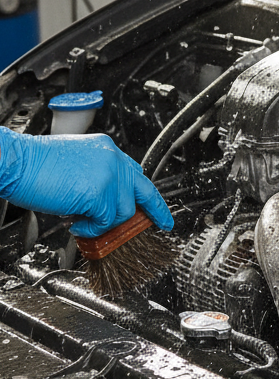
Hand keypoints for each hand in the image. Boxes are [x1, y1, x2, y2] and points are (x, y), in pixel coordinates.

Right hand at [0, 128, 173, 238]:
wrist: (16, 162)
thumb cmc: (34, 165)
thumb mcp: (75, 164)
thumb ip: (96, 179)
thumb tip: (103, 204)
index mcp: (107, 150)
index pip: (135, 173)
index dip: (146, 194)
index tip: (157, 208)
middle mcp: (112, 159)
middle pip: (143, 191)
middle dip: (155, 211)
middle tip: (161, 224)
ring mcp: (108, 176)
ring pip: (123, 211)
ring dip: (103, 222)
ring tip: (81, 219)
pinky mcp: (99, 193)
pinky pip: (105, 221)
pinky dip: (91, 228)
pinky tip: (76, 222)